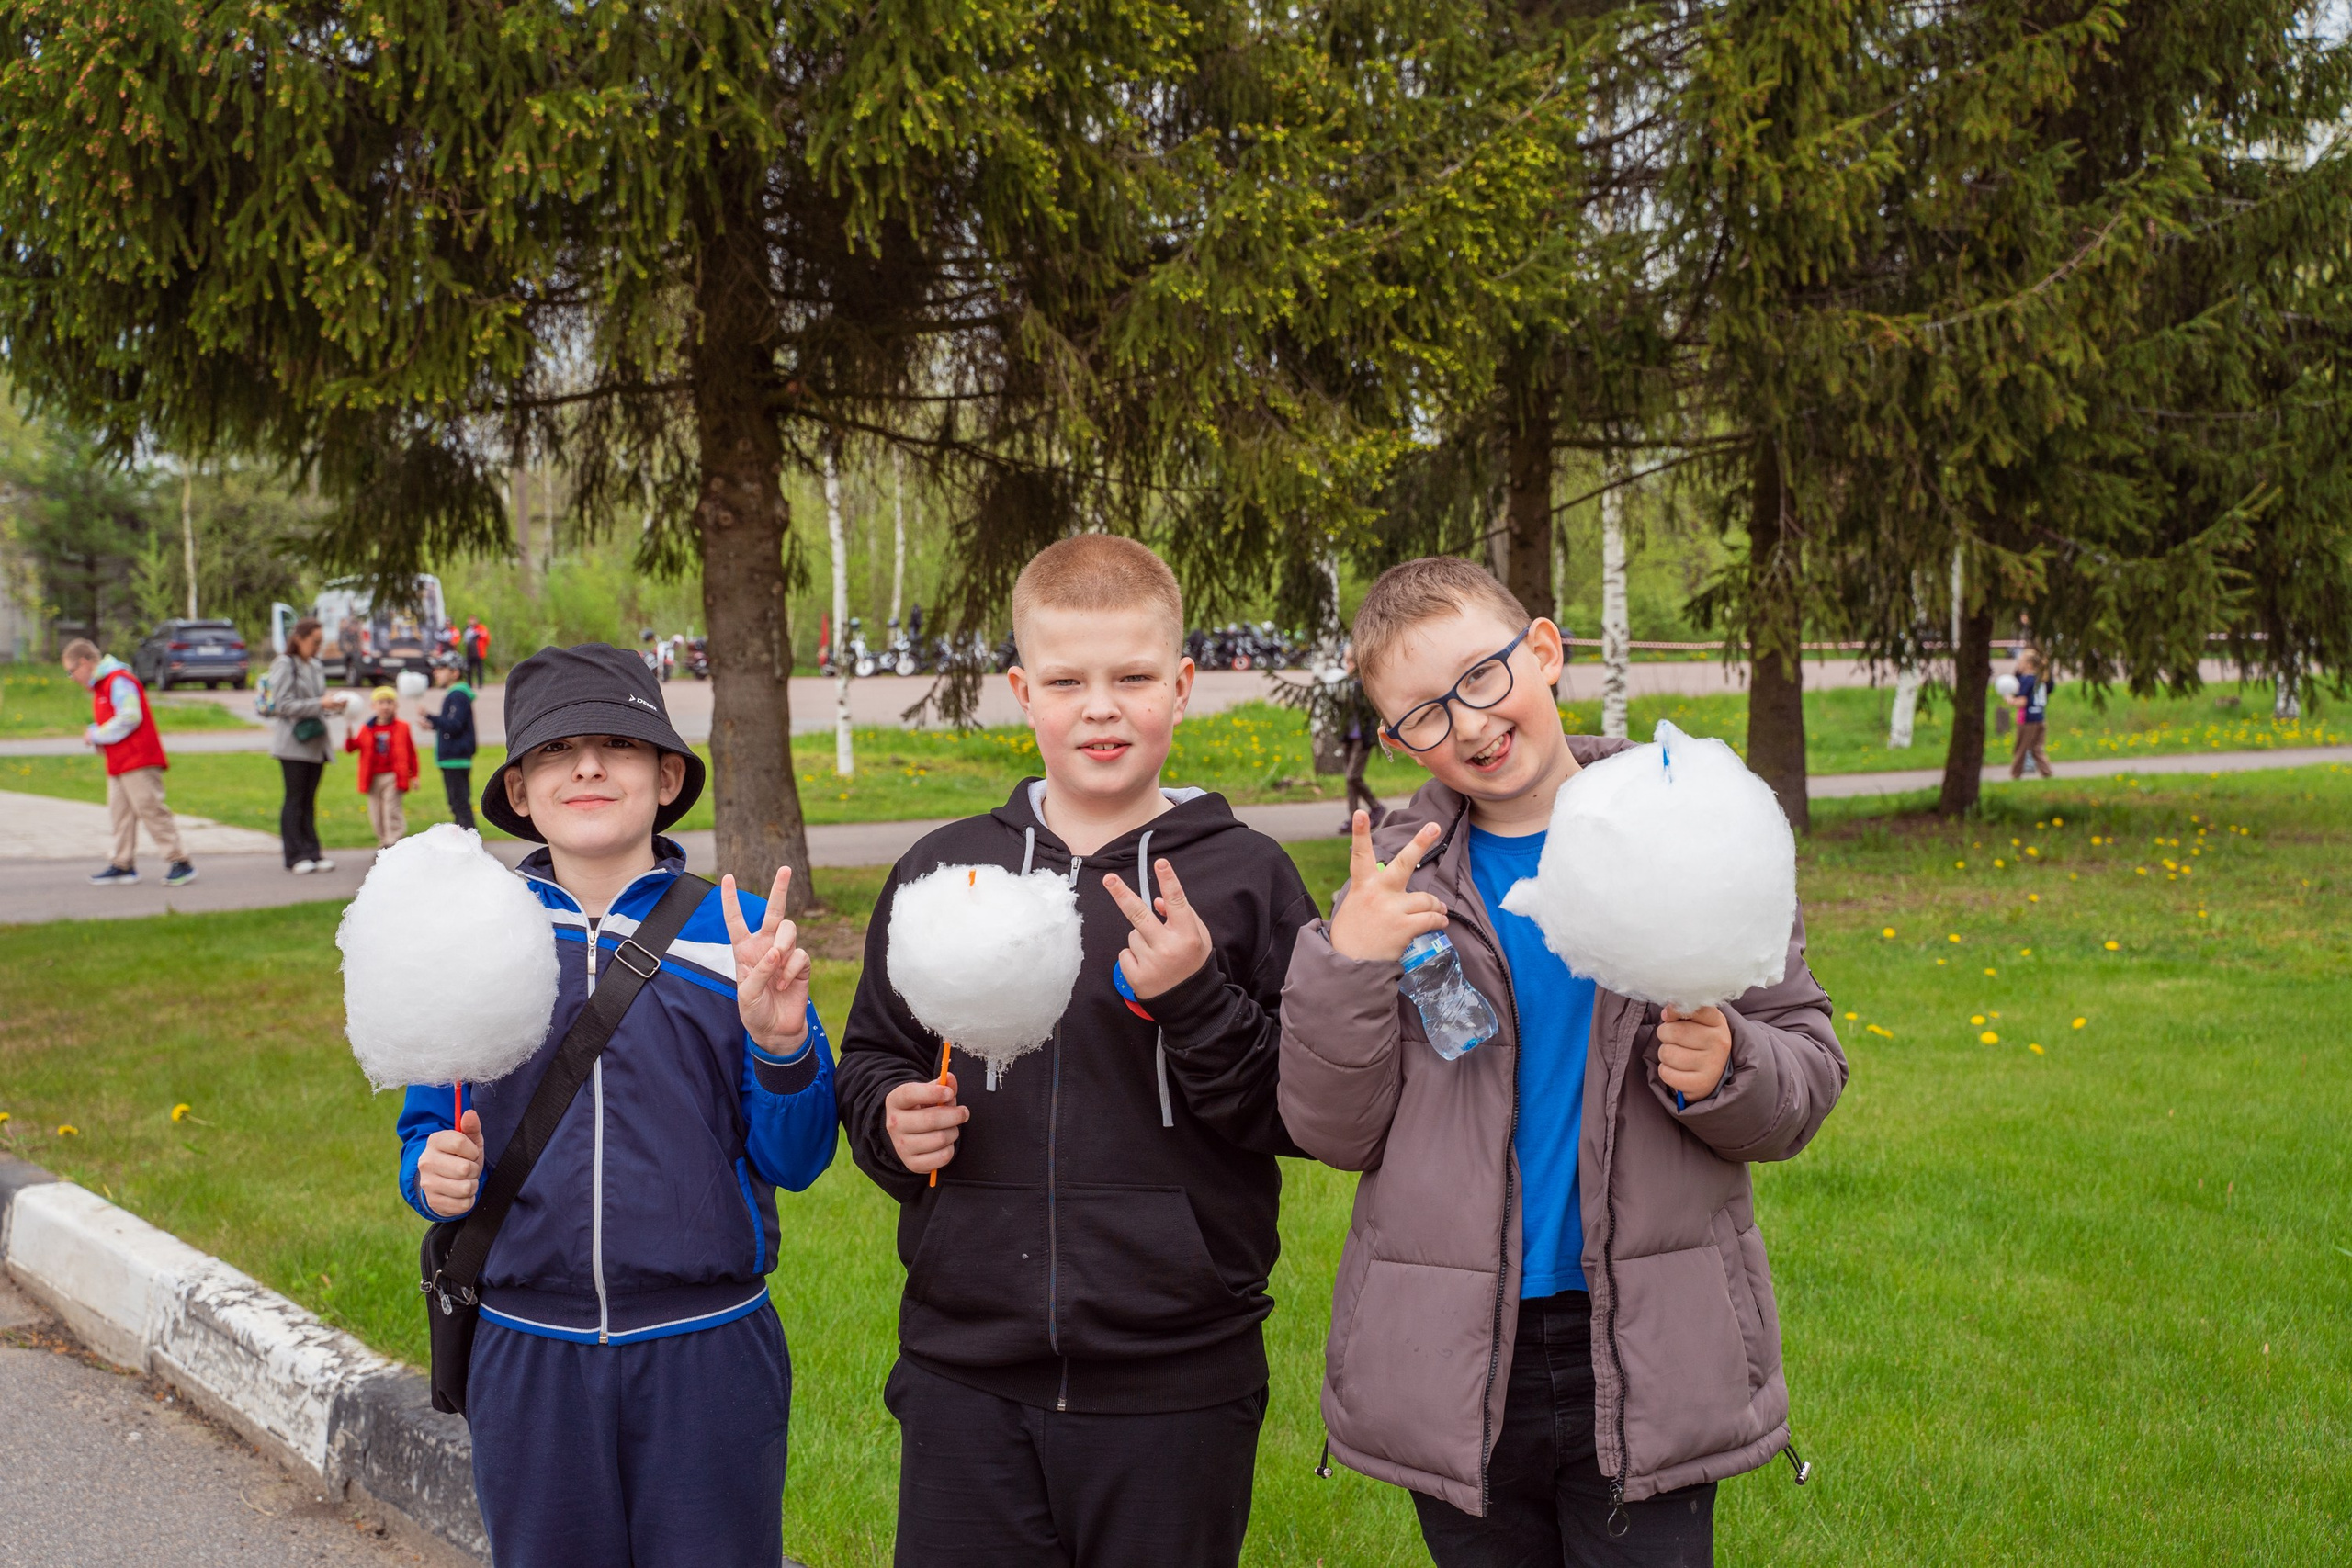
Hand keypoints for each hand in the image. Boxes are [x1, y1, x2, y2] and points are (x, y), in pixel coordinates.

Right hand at [419, 1109, 483, 1216]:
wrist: (445, 1182)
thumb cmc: (461, 1157)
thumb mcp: (470, 1141)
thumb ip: (471, 1127)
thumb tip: (470, 1113)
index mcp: (434, 1141)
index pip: (459, 1142)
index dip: (472, 1150)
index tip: (470, 1153)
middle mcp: (426, 1162)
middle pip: (464, 1168)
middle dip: (473, 1170)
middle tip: (467, 1169)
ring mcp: (427, 1183)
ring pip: (465, 1188)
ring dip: (472, 1186)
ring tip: (464, 1180)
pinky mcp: (433, 1202)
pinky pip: (463, 1204)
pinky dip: (468, 1200)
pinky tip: (460, 1194)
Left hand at [722, 867, 812, 1055]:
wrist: (776, 1031)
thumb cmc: (755, 1011)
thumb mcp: (746, 994)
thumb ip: (758, 971)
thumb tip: (776, 951)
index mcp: (744, 950)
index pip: (736, 920)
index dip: (731, 899)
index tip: (727, 877)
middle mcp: (765, 947)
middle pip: (773, 912)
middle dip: (780, 890)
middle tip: (785, 869)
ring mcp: (785, 954)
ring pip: (789, 930)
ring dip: (784, 944)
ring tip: (777, 964)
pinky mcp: (801, 965)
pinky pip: (800, 955)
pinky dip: (791, 969)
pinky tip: (784, 984)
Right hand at [884, 1074, 966, 1175]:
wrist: (906, 1133)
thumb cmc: (921, 1109)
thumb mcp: (928, 1093)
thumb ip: (941, 1084)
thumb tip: (949, 1079)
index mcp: (895, 1101)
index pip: (910, 1093)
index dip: (933, 1092)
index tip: (949, 1093)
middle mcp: (894, 1124)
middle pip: (931, 1119)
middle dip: (954, 1115)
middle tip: (963, 1112)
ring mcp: (901, 1146)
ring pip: (939, 1139)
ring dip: (953, 1132)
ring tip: (952, 1128)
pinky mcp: (912, 1163)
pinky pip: (942, 1157)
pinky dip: (950, 1149)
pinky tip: (946, 1143)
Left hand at [1102, 858, 1212, 999]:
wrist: (1191, 1004)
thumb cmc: (1193, 964)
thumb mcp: (1199, 938)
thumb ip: (1183, 916)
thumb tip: (1156, 902)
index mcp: (1188, 935)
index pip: (1176, 902)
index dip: (1168, 881)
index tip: (1160, 862)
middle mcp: (1169, 947)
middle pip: (1139, 914)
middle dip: (1122, 894)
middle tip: (1108, 879)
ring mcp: (1151, 963)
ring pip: (1133, 935)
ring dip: (1141, 940)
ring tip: (1157, 955)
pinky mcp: (1136, 976)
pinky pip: (1125, 953)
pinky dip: (1133, 957)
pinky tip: (1148, 967)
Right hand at [1327, 811, 1450, 962]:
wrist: (1348, 967)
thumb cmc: (1352, 937)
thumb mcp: (1355, 907)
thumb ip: (1373, 894)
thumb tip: (1398, 893)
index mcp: (1362, 886)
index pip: (1360, 855)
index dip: (1360, 833)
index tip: (1360, 814)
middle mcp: (1377, 893)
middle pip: (1402, 864)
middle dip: (1420, 842)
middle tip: (1434, 826)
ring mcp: (1391, 909)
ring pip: (1426, 899)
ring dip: (1436, 906)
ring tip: (1439, 911)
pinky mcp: (1403, 927)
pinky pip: (1430, 918)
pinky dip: (1439, 920)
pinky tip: (1440, 922)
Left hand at [1657, 1005, 1732, 1100]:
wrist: (1715, 1074)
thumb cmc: (1700, 1041)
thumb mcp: (1699, 1021)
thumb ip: (1683, 1011)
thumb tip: (1667, 1013)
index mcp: (1718, 1022)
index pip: (1693, 1009)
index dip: (1674, 1010)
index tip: (1669, 1016)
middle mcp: (1719, 1043)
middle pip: (1672, 1032)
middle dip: (1665, 1034)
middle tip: (1673, 1040)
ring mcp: (1712, 1065)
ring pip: (1666, 1053)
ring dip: (1665, 1054)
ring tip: (1677, 1055)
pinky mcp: (1701, 1084)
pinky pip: (1666, 1073)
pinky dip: (1666, 1071)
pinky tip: (1677, 1070)